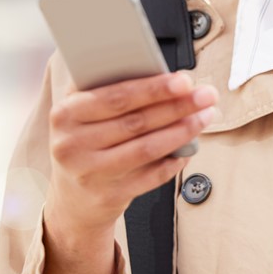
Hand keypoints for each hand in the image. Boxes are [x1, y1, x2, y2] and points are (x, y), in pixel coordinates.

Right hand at [41, 71, 217, 273]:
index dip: (154, 89)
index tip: (184, 80)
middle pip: (136, 122)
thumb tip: (164, 76)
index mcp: (65, 114)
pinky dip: (174, 160)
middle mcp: (72, 144)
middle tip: (206, 96)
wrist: (71, 198)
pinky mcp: (108, 196)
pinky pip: (152, 176)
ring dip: (182, 131)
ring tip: (204, 117)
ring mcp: (90, 173)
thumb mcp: (84, 112)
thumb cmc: (86, 141)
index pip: (116, 97)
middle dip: (178, 106)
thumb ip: (112, 89)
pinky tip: (189, 148)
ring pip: (147, 148)